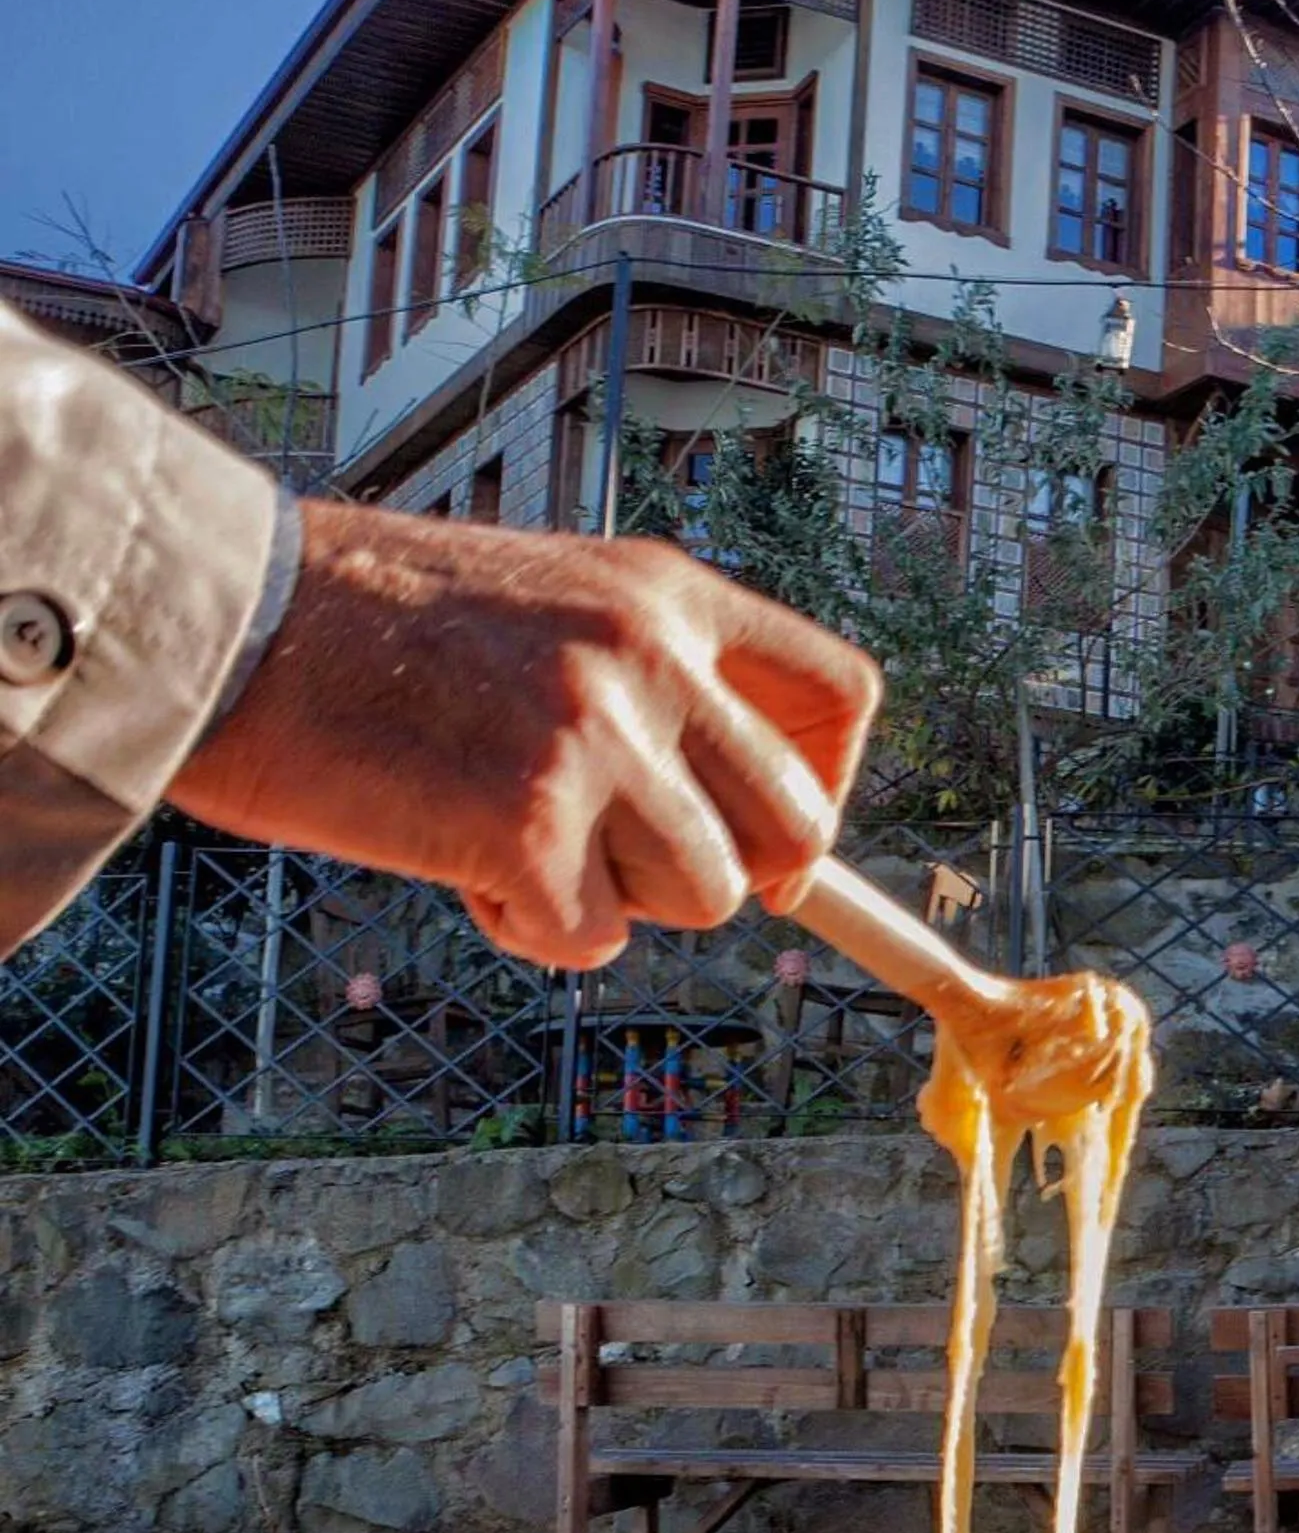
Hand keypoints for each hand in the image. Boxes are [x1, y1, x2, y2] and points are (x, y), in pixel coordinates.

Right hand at [168, 502, 881, 966]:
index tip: (779, 842)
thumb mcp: (544, 604)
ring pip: (703, 895)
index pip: (843, 695)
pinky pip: (593, 939)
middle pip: (798, 827)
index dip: (832, 788)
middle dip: (732, 876)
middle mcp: (654, 661)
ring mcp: (599, 742)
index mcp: (666, 593)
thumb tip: (725, 814)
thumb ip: (645, 683)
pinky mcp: (530, 826)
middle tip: (638, 873)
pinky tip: (456, 861)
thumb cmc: (359, 628)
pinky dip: (530, 928)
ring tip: (510, 837)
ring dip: (616, 898)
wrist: (221, 619)